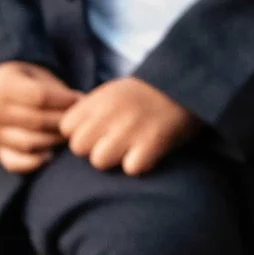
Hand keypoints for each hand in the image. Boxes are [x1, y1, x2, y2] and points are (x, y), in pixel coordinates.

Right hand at [0, 60, 78, 171]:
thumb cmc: (27, 82)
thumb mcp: (39, 76)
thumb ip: (58, 90)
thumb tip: (84, 104)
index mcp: (3, 85)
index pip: (40, 96)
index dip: (64, 100)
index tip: (78, 99)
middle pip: (37, 121)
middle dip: (63, 122)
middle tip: (79, 120)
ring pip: (29, 143)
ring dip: (55, 140)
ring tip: (67, 134)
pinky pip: (14, 163)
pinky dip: (34, 163)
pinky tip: (50, 155)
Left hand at [60, 77, 197, 174]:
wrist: (187, 86)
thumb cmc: (145, 95)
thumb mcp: (112, 92)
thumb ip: (89, 111)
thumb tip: (67, 134)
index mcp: (98, 98)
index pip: (66, 128)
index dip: (80, 134)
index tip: (97, 132)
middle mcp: (110, 112)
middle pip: (79, 147)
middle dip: (94, 150)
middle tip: (114, 143)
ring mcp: (130, 128)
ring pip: (100, 161)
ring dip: (115, 160)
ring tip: (131, 149)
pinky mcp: (152, 143)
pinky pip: (131, 168)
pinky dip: (140, 165)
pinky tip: (148, 154)